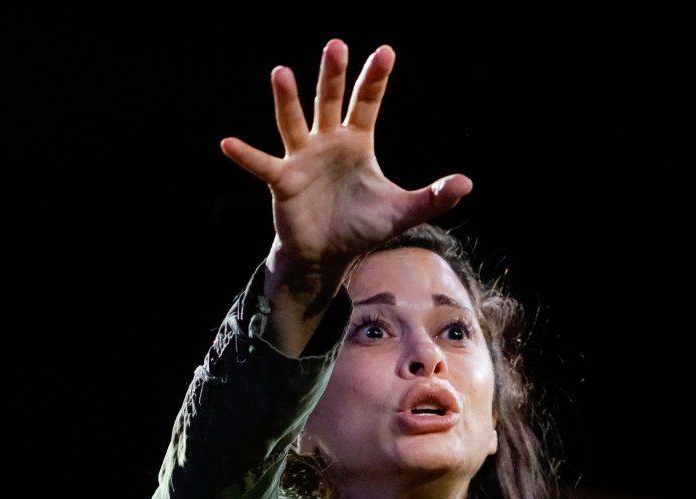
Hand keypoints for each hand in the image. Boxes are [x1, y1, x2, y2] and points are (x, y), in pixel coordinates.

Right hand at [220, 39, 471, 278]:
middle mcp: (327, 142)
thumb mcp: (402, 212)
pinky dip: (245, 155)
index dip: (375, 79)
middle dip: (333, 75)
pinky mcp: (283, 181)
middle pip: (330, 101)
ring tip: (280, 73)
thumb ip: (434, 197)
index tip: (385, 52)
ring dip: (287, 100)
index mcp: (357, 142)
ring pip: (293, 122)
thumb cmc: (362, 226)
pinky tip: (228, 143)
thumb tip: (467, 183)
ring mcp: (302, 158)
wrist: (329, 256)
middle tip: (336, 45)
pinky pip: (262, 164)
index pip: (367, 103)